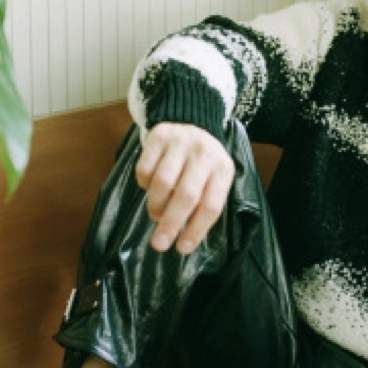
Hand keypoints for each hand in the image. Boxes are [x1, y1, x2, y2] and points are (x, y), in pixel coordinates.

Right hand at [135, 122, 234, 254]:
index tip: (182, 248)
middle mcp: (204, 154)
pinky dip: (144, 184)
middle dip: (171, 224)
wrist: (192, 118)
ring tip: (155, 214)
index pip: (211, 206)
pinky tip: (150, 186)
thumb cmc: (202, 161)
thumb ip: (204, 203)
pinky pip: (145, 168)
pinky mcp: (159, 136)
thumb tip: (185, 239)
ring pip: (163, 182)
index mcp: (223, 169)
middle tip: (159, 244)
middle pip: (186, 196)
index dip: (196, 230)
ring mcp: (181, 143)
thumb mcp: (213, 178)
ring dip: (155, 206)